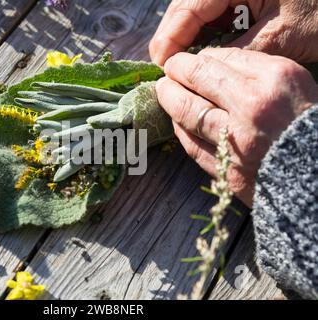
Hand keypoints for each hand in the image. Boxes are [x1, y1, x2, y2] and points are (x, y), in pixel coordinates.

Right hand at [149, 0, 317, 65]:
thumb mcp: (281, 36)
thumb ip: (236, 53)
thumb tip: (200, 70)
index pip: (188, 8)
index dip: (171, 39)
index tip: (163, 67)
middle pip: (185, 5)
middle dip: (174, 37)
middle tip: (166, 68)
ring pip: (195, 7)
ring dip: (186, 35)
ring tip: (178, 63)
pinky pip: (212, 8)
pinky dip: (203, 30)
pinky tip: (200, 50)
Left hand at [156, 48, 317, 205]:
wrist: (316, 175)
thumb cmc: (307, 124)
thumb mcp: (291, 83)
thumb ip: (252, 69)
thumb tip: (210, 64)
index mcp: (274, 80)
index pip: (219, 59)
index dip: (195, 58)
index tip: (186, 60)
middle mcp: (252, 108)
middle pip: (197, 80)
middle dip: (175, 72)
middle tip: (168, 72)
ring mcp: (236, 141)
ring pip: (187, 113)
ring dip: (169, 99)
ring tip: (164, 92)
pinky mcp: (226, 169)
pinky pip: (191, 145)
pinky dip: (180, 129)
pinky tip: (177, 121)